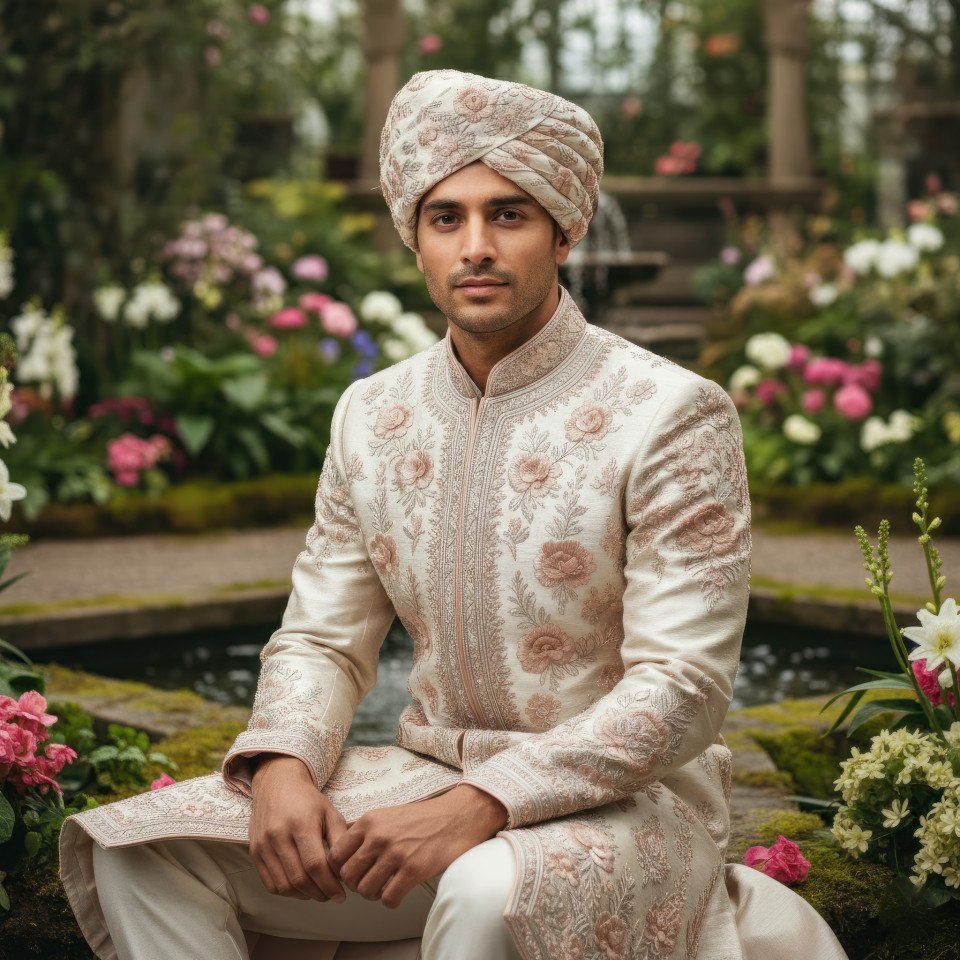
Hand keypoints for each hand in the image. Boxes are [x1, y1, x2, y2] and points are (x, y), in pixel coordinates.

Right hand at [249, 755, 347, 902]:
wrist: (277, 784)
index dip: (329, 885)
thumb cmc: (308, 800)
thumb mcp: (330, 812)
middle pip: (299, 879)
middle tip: (331, 895)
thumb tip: (346, 868)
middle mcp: (279, 835)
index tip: (341, 895)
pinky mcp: (254, 852)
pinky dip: (287, 891)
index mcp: (301, 823)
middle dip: (318, 893)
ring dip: (303, 895)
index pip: (315, 865)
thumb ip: (340, 839)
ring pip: (283, 885)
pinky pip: (270, 883)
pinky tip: (300, 887)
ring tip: (317, 891)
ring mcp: (263, 845)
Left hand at [328, 784, 507, 908]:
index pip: (336, 854)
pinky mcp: (413, 869)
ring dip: (373, 894)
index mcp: (370, 821)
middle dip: (356, 884)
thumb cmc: (423, 818)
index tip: (352, 873)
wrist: (457, 816)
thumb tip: (343, 852)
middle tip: (368, 882)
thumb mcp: (388, 814)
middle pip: (348, 876)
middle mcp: (379, 836)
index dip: (341, 869)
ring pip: (365, 890)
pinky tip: (399, 891)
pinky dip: (391, 900)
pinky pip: (388, 899)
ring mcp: (396, 853)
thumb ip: (366, 831)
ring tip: (384, 887)